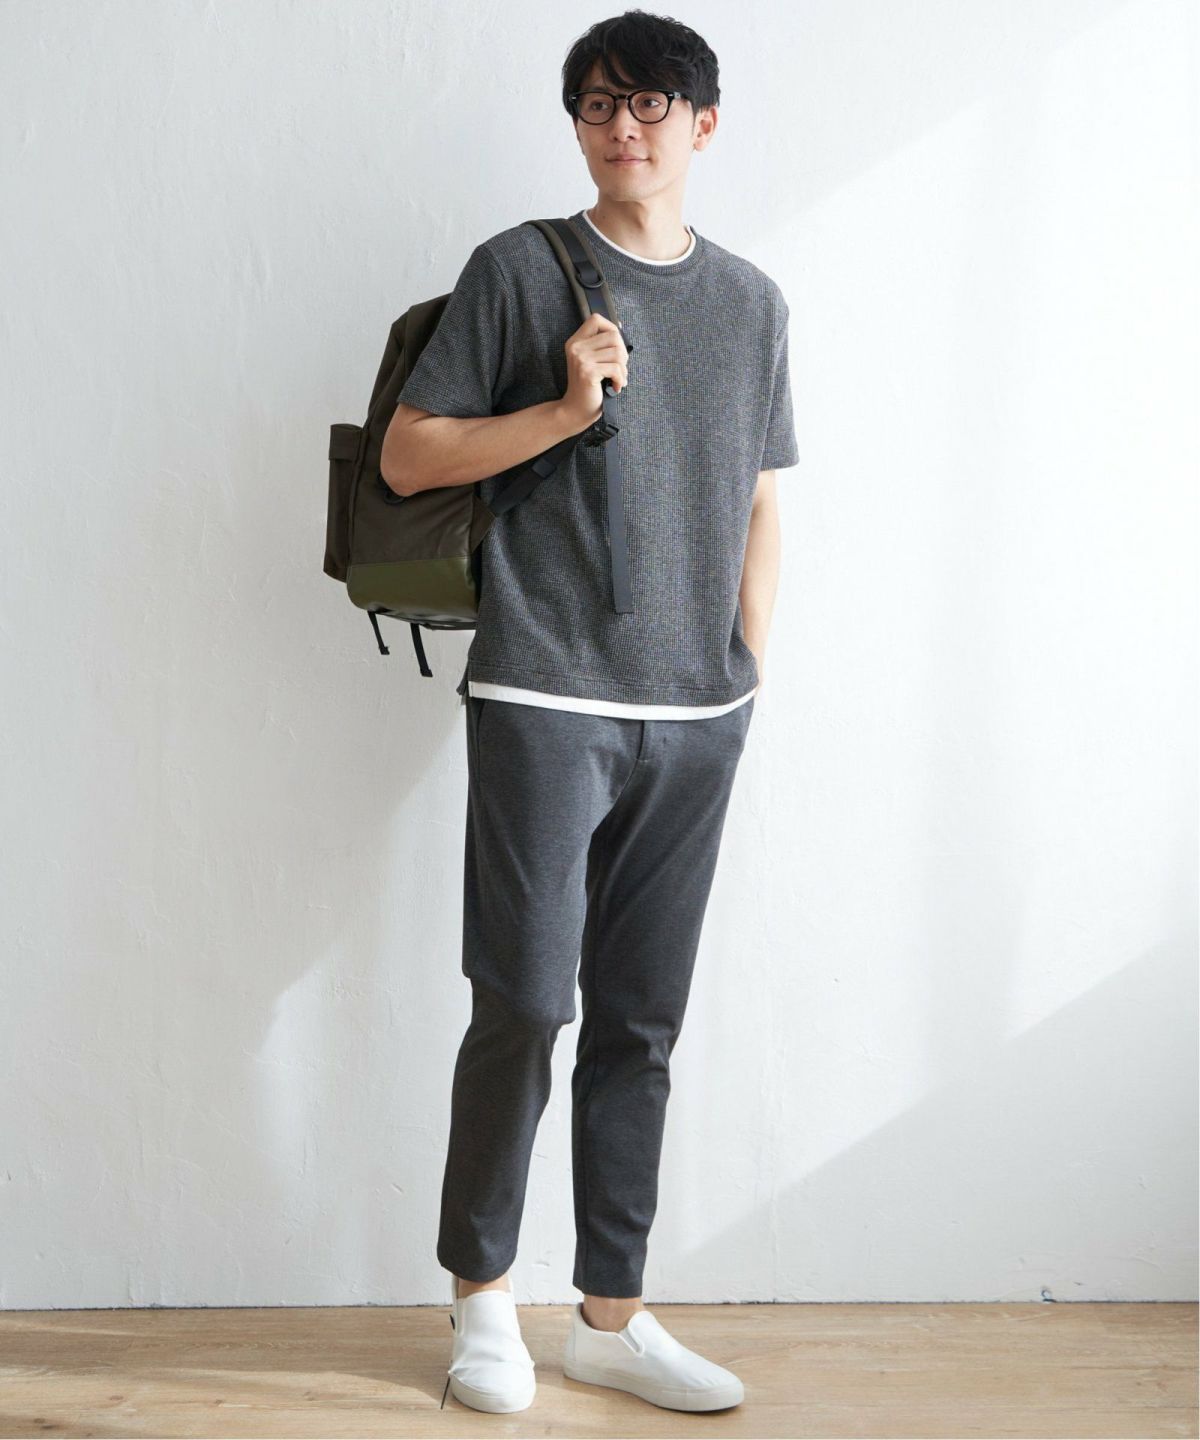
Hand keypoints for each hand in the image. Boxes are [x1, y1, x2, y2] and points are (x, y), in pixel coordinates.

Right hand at [560, 313, 629, 430]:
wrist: (575, 411)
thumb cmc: (588, 388)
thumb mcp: (591, 361)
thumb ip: (602, 345)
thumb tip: (620, 325)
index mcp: (576, 342)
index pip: (596, 319)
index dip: (612, 328)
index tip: (616, 346)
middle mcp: (576, 347)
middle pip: (613, 336)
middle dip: (623, 353)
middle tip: (620, 369)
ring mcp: (581, 359)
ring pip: (618, 353)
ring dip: (623, 369)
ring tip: (618, 379)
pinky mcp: (588, 372)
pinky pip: (616, 369)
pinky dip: (620, 379)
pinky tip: (616, 386)